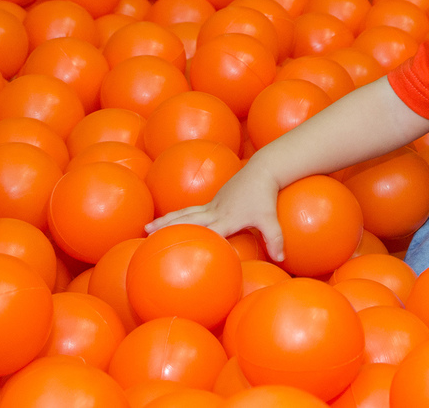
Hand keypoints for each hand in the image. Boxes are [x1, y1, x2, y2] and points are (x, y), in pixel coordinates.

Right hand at [144, 160, 285, 260]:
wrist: (263, 170)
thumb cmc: (265, 195)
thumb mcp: (270, 218)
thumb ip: (275, 238)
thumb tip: (281, 259)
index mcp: (226, 219)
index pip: (207, 234)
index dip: (192, 241)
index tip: (175, 252)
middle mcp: (215, 212)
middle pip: (187, 221)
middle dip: (167, 228)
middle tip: (146, 237)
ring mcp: (212, 205)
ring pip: (185, 213)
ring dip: (166, 220)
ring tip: (147, 228)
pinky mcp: (213, 200)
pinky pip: (192, 209)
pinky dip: (178, 215)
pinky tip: (171, 221)